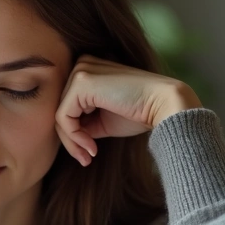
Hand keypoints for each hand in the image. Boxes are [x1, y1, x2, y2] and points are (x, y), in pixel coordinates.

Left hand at [55, 54, 201, 165]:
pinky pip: (64, 117)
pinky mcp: (81, 82)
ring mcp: (81, 71)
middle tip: (85, 159)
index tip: (88, 154)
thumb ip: (83, 123)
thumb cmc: (140, 113)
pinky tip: (92, 147)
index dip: (73, 133)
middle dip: (71, 139)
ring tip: (89, 156)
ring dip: (72, 141)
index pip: (68, 105)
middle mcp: (82, 64)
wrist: (165, 106)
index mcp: (88, 69)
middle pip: (60, 109)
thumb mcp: (104, 119)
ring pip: (59, 114)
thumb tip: (66, 137)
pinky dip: (74, 137)